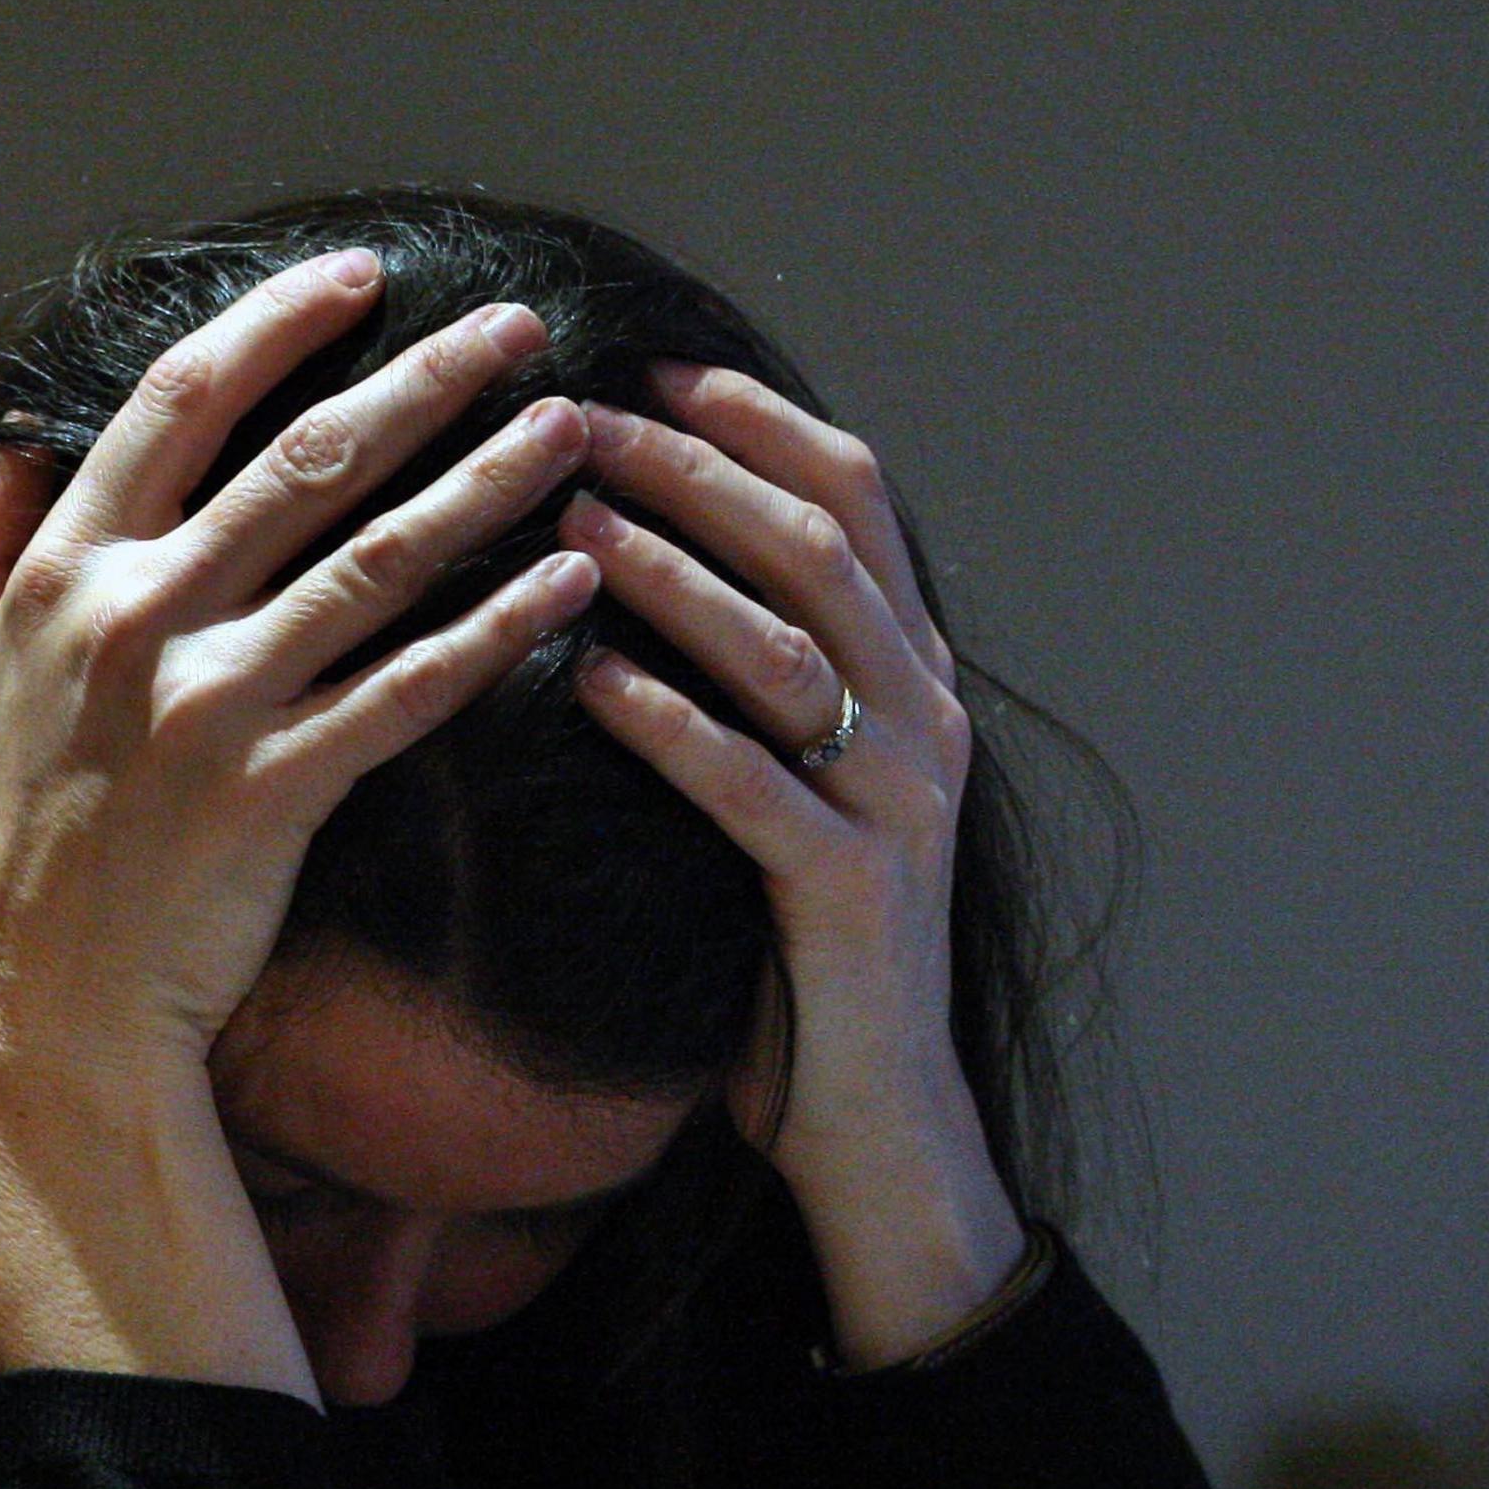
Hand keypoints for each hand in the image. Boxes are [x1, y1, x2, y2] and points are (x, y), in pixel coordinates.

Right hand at [0, 250, 599, 1396]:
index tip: (356, 277)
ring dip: (487, 481)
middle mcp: (140, 616)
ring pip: (378, 557)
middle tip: (515, 327)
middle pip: (308, 457)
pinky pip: (411, 688)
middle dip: (426, 377)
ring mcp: (214, 702)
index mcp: (60, 576)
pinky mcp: (281, 787)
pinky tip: (569, 585)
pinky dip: (496, 630)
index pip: (180, 402)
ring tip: (571, 428)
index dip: (276, 324)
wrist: (35, 1013)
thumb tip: (4, 452)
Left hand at [558, 363, 1027, 1367]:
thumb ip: (749, 686)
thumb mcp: (787, 789)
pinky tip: (586, 679)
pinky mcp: (850, 894)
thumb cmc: (798, 954)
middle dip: (695, 470)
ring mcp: (897, 805)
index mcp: (911, 678)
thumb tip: (632, 573)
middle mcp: (922, 720)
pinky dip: (668, 724)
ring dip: (673, 574)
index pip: (854, 503)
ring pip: (787, 648)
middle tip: (577, 419)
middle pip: (815, 547)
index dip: (759, 426)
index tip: (654, 367)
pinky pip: (752, 785)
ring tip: (566, 519)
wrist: (873, 1121)